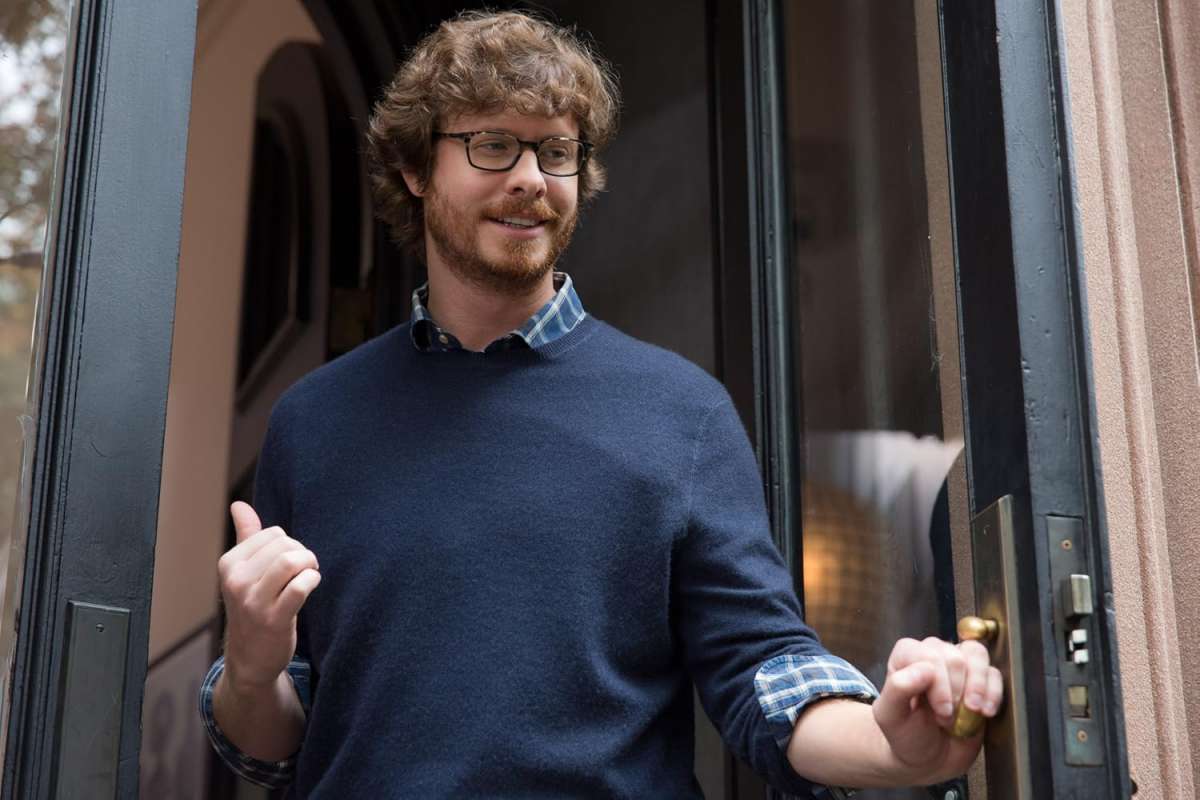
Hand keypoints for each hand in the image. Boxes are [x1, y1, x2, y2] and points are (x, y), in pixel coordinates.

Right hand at [218, 501, 320, 693]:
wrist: (250, 658)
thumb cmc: (253, 608)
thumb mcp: (244, 572)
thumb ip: (246, 536)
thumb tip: (238, 505)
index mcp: (229, 564)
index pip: (273, 534)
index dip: (289, 544)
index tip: (290, 562)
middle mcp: (236, 581)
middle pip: (285, 545)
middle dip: (303, 553)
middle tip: (304, 569)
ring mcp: (253, 601)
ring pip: (291, 562)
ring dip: (309, 565)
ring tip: (309, 574)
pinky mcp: (273, 619)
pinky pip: (300, 586)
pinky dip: (312, 580)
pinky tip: (310, 586)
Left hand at [872, 636, 1003, 784]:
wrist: (929, 759)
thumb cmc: (906, 735)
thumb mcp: (891, 717)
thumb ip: (897, 689)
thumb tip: (925, 669)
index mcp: (906, 655)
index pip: (929, 655)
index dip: (939, 684)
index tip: (940, 711)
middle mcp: (933, 654)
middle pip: (955, 656)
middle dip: (956, 692)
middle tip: (947, 716)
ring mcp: (958, 665)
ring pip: (977, 654)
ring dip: (978, 686)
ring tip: (973, 710)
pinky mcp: (980, 680)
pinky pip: (994, 673)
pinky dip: (994, 693)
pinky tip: (986, 712)